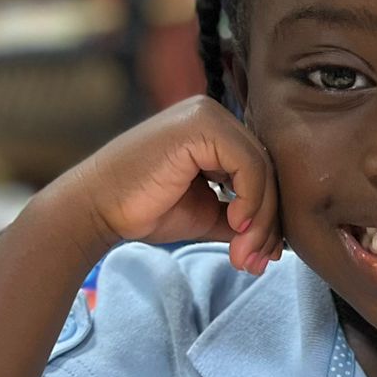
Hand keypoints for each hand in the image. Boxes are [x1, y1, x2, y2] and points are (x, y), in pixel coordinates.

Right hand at [48, 97, 280, 272]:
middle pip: (266, 169)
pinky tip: (236, 226)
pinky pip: (248, 164)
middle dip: (268, 223)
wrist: (97, 209)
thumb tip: (279, 243)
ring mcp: (206, 115)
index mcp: (215, 130)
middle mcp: (213, 114)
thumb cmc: (145, 209)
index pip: (261, 170)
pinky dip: (251, 200)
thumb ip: (241, 218)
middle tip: (258, 262)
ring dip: (261, 220)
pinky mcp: (200, 124)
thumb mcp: (208, 214)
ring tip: (244, 254)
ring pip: (262, 169)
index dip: (269, 215)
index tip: (264, 257)